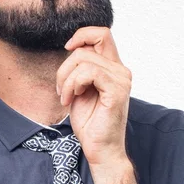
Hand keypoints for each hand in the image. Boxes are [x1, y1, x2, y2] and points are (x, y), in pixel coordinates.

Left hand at [57, 27, 131, 167]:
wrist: (100, 149)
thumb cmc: (90, 123)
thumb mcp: (80, 88)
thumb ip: (80, 68)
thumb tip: (72, 48)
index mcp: (114, 68)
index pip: (101, 34)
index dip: (81, 35)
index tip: (67, 50)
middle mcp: (121, 71)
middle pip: (87, 46)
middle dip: (65, 66)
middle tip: (62, 89)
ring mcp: (121, 80)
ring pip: (83, 59)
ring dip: (66, 79)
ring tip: (67, 97)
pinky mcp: (117, 91)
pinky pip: (89, 72)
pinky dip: (73, 84)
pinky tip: (72, 98)